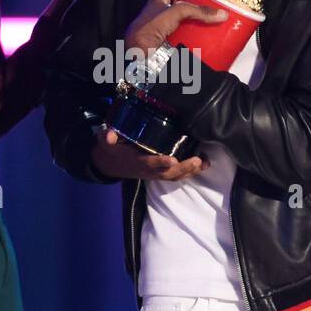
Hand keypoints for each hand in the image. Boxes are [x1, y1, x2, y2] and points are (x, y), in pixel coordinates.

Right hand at [89, 125, 209, 180]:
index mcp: (136, 161)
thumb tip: (108, 134)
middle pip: (168, 173)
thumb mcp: (105, 143)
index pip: (149, 163)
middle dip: (184, 168)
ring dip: (190, 171)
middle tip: (198, 160)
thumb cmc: (112, 150)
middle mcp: (148, 170)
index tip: (172, 159)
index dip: (160, 162)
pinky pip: (177, 175)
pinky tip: (203, 164)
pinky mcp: (161, 172)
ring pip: (175, 176)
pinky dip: (190, 171)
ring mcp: (155, 173)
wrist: (111, 164)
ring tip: (205, 162)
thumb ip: (106, 137)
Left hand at [124, 0, 226, 56]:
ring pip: (185, 27)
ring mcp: (164, 31)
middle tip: (214, 13)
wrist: (137, 57)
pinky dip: (193, 41)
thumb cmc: (148, 29)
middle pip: (185, 11)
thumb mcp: (174, 12)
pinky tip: (206, 42)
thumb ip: (196, 10)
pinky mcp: (167, 45)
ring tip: (214, 27)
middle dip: (198, 12)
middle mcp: (161, 15)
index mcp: (158, 2)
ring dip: (198, 28)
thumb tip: (221, 14)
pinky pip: (184, 41)